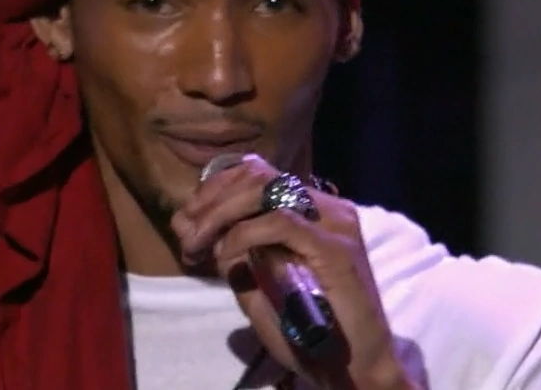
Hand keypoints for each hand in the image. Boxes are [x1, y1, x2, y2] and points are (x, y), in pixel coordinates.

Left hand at [170, 156, 410, 389]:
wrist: (353, 366)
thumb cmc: (308, 332)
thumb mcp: (258, 287)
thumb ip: (232, 255)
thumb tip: (191, 227)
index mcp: (310, 211)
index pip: (257, 174)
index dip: (215, 190)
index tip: (186, 222)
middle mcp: (324, 206)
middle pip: (257, 175)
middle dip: (211, 201)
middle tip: (188, 234)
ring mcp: (333, 222)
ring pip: (267, 188)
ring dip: (221, 213)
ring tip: (200, 243)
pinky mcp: (336, 246)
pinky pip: (281, 221)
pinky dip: (244, 234)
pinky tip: (226, 254)